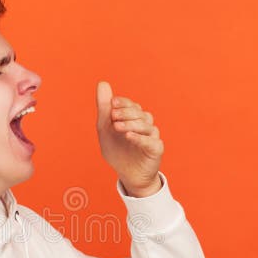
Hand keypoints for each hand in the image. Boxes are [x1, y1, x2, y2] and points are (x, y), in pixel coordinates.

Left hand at [95, 81, 163, 196]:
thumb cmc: (117, 150)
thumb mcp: (105, 128)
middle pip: (140, 113)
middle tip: (113, 116)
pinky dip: (139, 138)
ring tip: (117, 126)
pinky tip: (128, 136)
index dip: (123, 102)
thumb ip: (104, 107)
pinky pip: (151, 141)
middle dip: (126, 112)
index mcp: (134, 117)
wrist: (126, 174)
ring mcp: (152, 136)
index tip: (112, 103)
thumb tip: (102, 83)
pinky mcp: (156, 149)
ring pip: (146, 125)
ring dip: (131, 124)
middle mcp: (145, 124)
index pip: (131, 104)